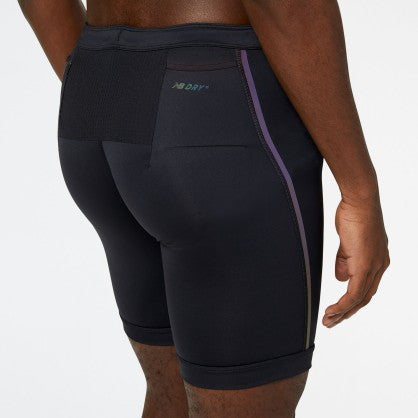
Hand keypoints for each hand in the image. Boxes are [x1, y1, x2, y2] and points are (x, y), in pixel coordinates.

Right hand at [323, 193, 389, 327]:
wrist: (359, 202)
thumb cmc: (354, 216)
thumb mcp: (348, 243)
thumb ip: (345, 261)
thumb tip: (341, 278)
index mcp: (377, 260)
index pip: (366, 288)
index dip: (352, 302)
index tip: (338, 310)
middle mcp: (379, 266)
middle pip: (364, 298)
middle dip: (347, 313)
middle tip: (332, 322)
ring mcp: (374, 266)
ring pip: (359, 299)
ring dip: (343, 312)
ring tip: (329, 321)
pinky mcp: (366, 265)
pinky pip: (354, 292)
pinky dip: (343, 305)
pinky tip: (333, 311)